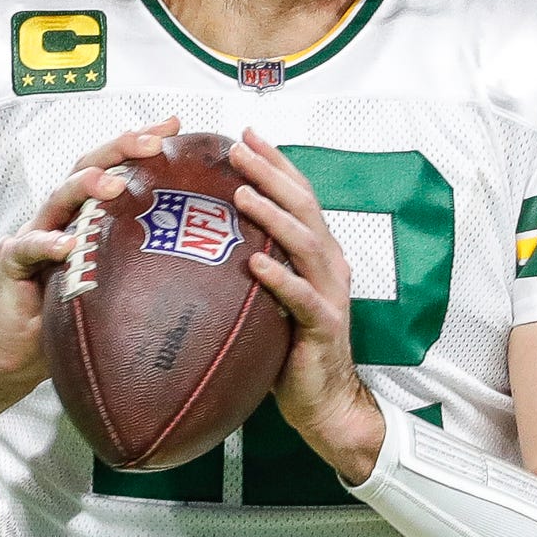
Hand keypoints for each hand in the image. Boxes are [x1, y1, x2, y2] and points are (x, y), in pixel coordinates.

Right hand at [0, 118, 182, 404]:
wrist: (24, 352)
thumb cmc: (79, 313)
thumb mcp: (125, 282)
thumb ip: (154, 261)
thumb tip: (215, 251)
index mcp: (90, 213)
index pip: (116, 167)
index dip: (141, 143)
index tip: (173, 126)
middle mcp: (62, 215)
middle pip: (88, 166)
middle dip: (120, 148)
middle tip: (152, 142)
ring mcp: (34, 233)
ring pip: (59, 197)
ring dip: (86, 186)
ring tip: (112, 185)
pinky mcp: (12, 261)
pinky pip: (28, 247)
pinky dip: (48, 244)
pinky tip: (67, 245)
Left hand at [230, 128, 384, 481]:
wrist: (324, 400)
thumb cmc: (291, 349)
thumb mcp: (272, 297)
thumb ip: (256, 264)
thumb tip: (207, 236)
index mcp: (319, 254)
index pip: (299, 196)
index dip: (276, 163)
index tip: (246, 136)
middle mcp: (329, 266)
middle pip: (304, 208)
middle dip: (271, 174)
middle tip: (239, 150)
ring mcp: (329, 293)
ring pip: (305, 243)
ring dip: (273, 216)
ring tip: (242, 196)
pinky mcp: (323, 326)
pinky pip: (301, 297)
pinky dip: (280, 278)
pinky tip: (256, 264)